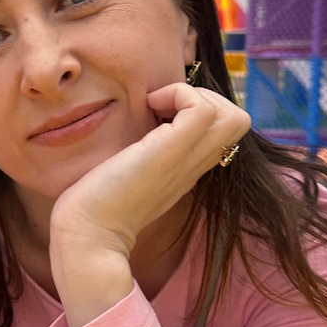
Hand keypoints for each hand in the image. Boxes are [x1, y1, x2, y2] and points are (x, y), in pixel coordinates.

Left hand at [49, 82, 250, 256]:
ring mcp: (187, 159)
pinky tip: (148, 107)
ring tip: (156, 107)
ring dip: (194, 96)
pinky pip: (201, 108)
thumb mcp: (130, 170)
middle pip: (238, 121)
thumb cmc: (96, 205)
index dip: (199, 109)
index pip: (223, 131)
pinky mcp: (172, 151)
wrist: (88, 233)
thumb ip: (143, 151)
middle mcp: (194, 165)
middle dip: (204, 98)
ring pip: (234, 115)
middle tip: (162, 108)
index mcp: (187, 168)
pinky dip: (177, 94)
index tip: (160, 114)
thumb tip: (139, 122)